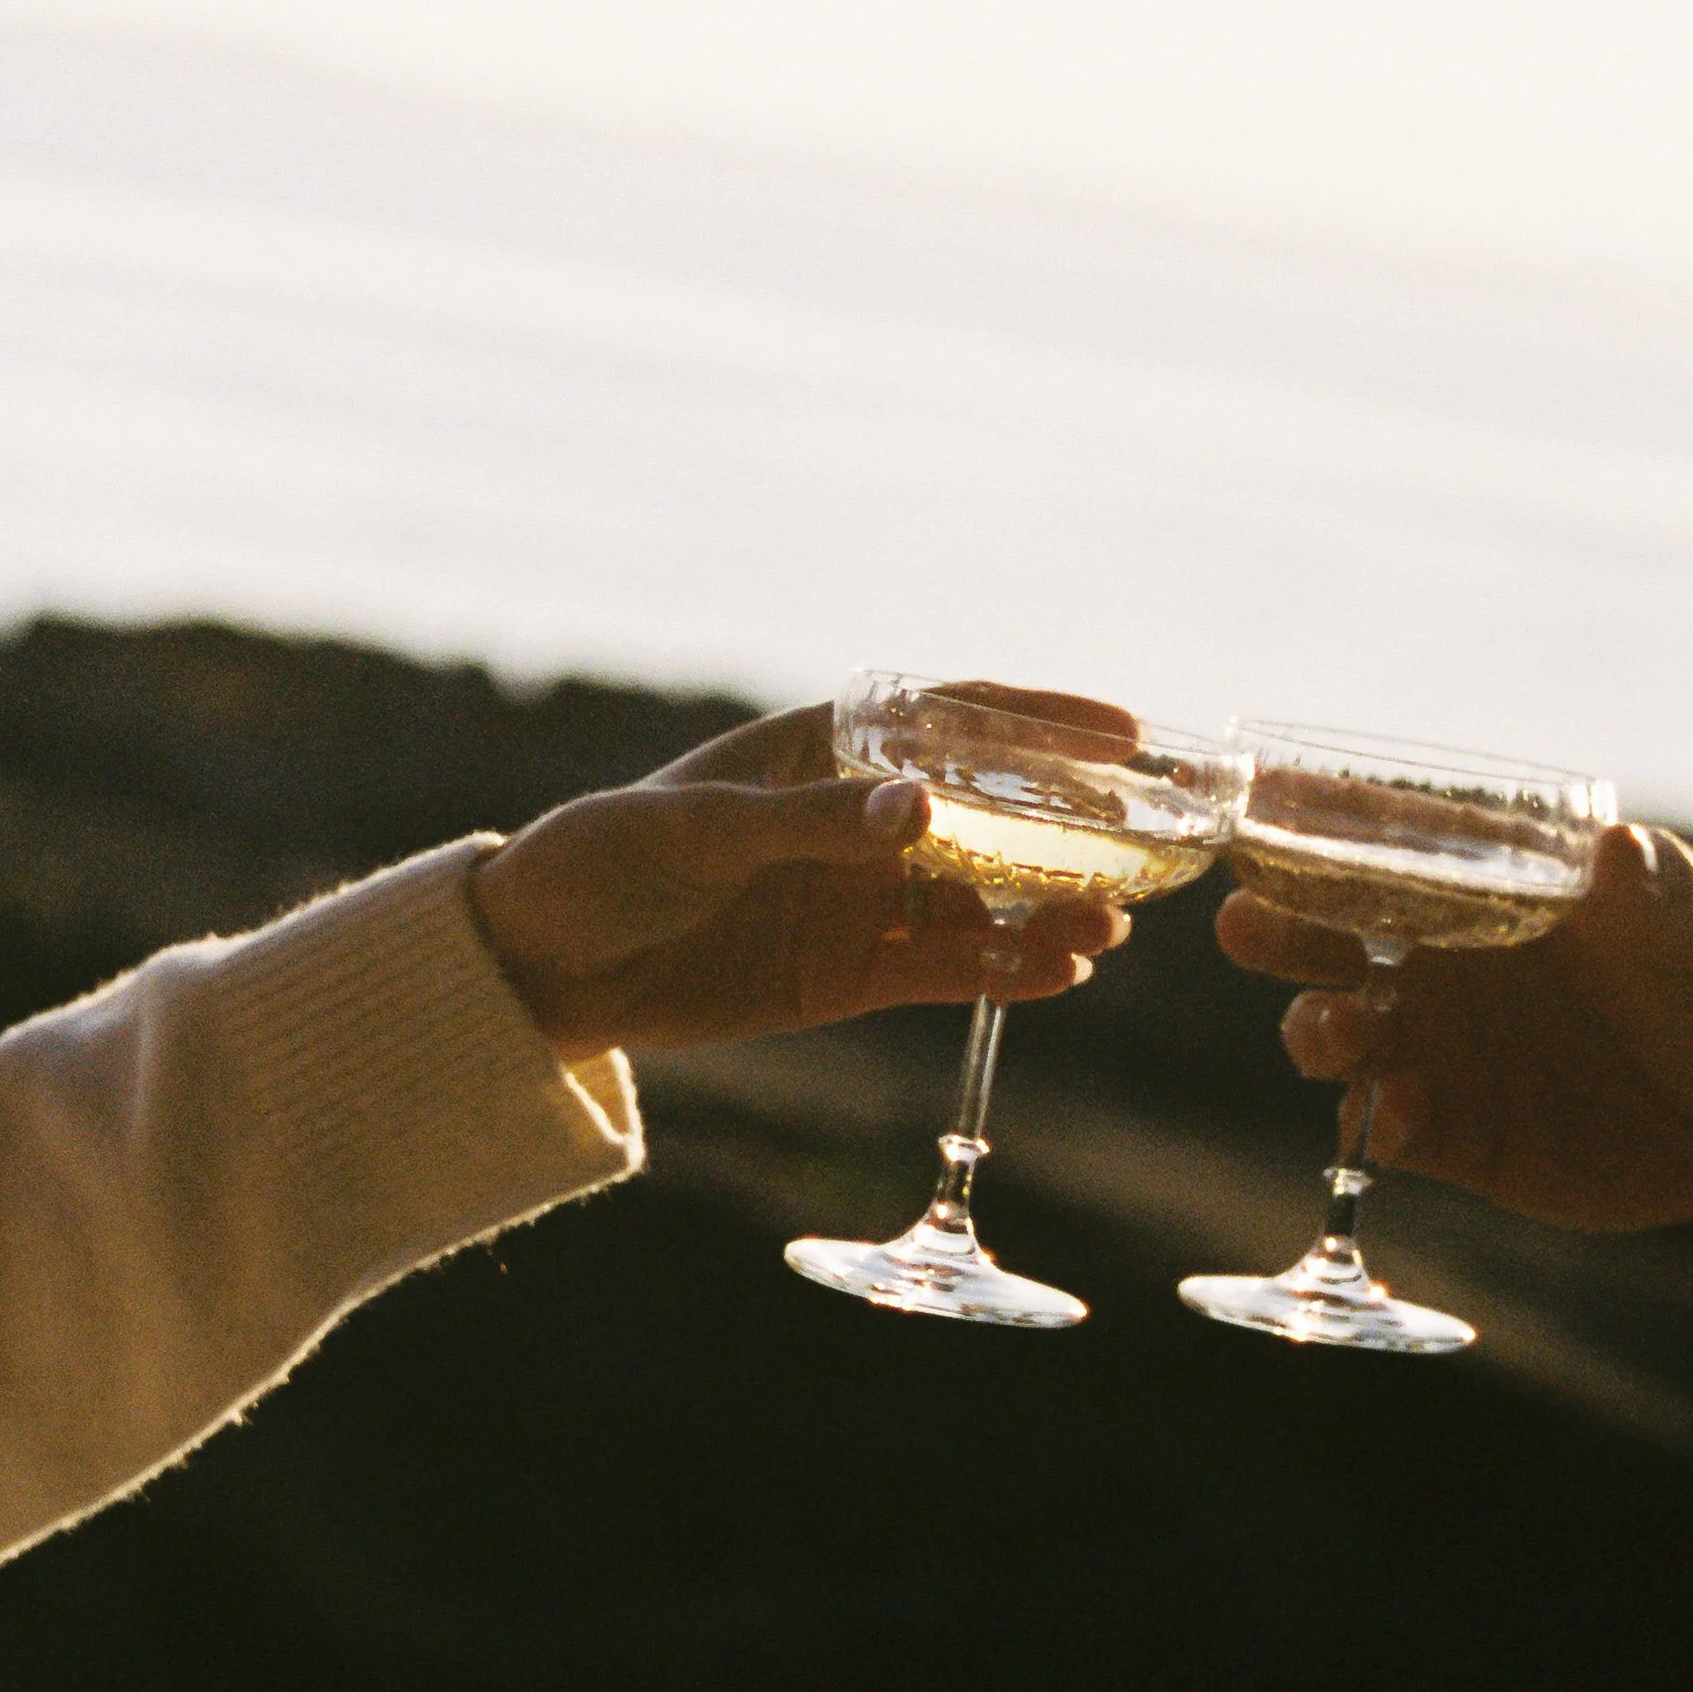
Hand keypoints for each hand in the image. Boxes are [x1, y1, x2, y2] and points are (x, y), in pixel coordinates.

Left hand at [472, 691, 1136, 1067]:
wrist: (542, 971)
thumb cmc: (604, 862)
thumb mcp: (701, 834)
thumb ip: (815, 824)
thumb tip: (928, 813)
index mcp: (827, 747)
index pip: (955, 717)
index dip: (1043, 721)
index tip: (1126, 732)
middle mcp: (859, 817)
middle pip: (992, 813)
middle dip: (1073, 831)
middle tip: (1149, 851)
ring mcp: (861, 898)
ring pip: (982, 901)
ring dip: (1049, 910)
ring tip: (1111, 925)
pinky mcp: (851, 973)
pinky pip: (946, 969)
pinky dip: (1003, 974)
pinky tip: (1059, 974)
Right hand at [1218, 821, 1692, 1289]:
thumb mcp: (1689, 919)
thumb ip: (1648, 885)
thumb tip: (1616, 849)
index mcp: (1469, 887)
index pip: (1373, 842)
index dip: (1309, 820)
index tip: (1254, 796)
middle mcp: (1430, 964)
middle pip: (1318, 938)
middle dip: (1272, 928)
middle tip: (1244, 922)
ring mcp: (1432, 1051)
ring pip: (1334, 1035)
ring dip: (1317, 1030)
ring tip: (1339, 1030)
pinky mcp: (1452, 1136)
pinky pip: (1388, 1130)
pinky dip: (1381, 1123)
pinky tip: (1399, 1114)